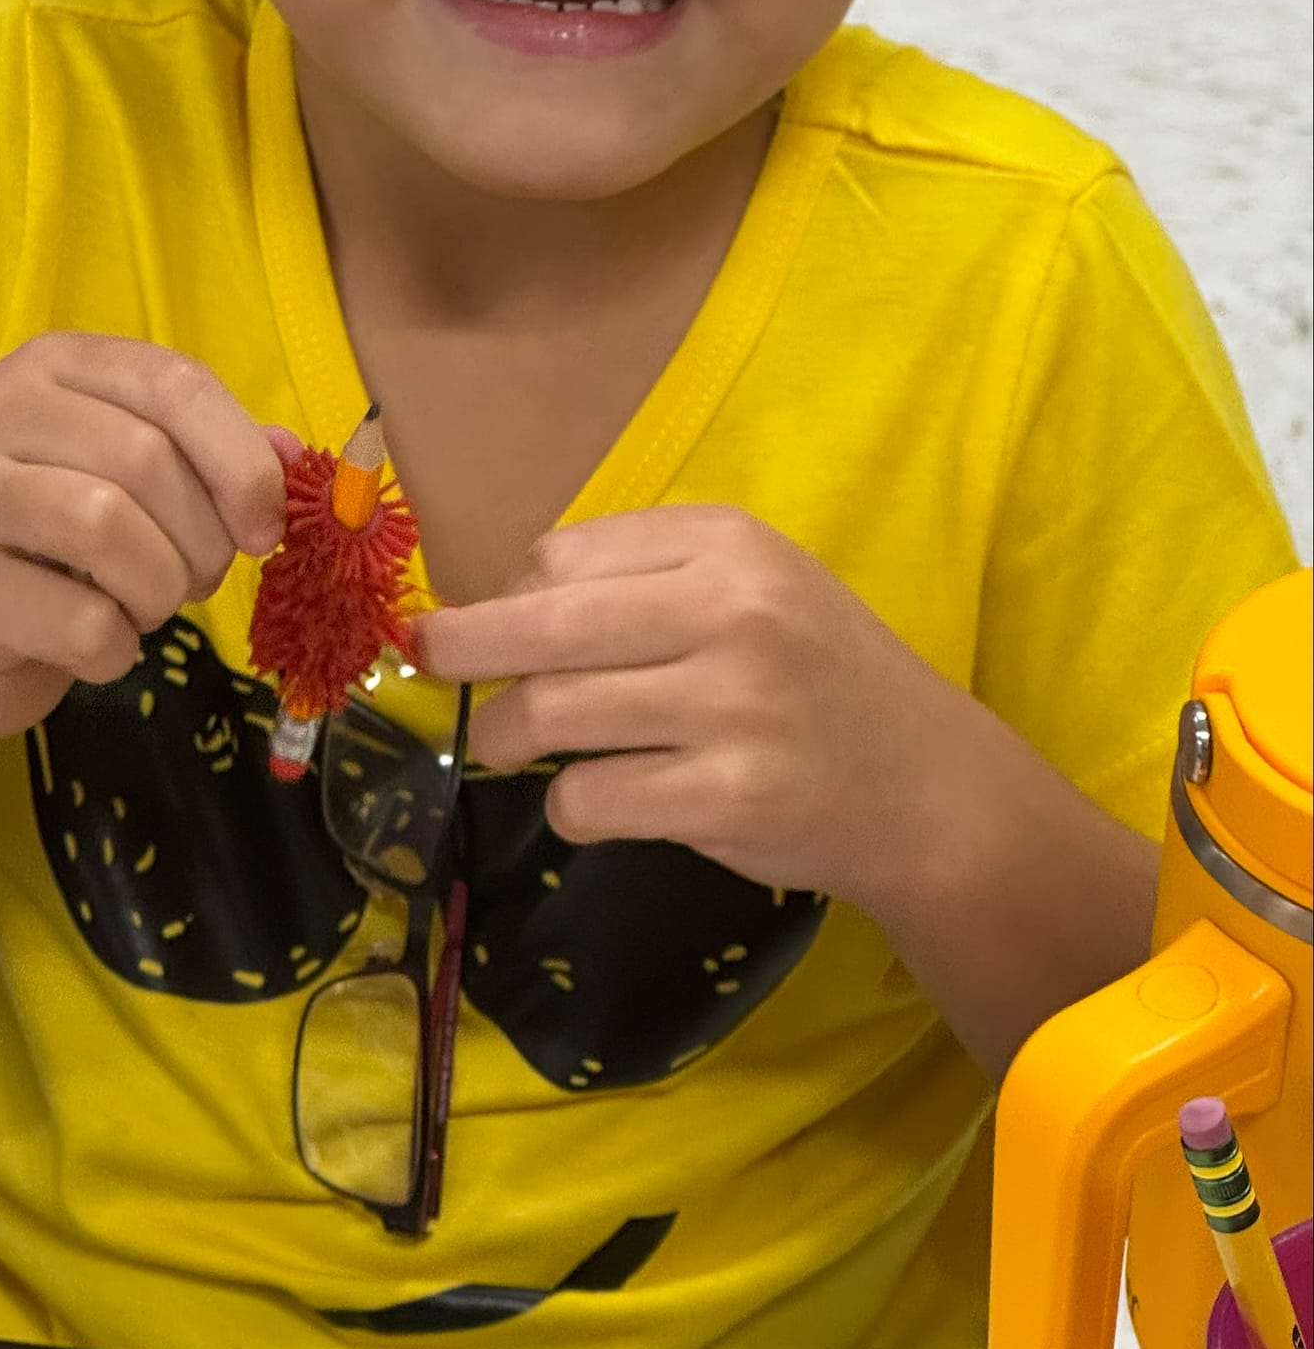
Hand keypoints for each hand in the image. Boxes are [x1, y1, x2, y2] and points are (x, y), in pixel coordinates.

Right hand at [0, 334, 292, 746]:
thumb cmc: (56, 545)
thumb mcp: (134, 480)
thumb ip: (212, 455)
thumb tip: (294, 456)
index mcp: (52, 365)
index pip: (173, 382)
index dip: (241, 459)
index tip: (265, 527)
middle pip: (145, 458)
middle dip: (201, 539)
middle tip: (194, 581)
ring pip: (107, 528)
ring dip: (158, 590)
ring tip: (144, 607)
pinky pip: (79, 620)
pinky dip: (116, 649)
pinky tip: (95, 646)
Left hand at [410, 504, 969, 912]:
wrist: (926, 785)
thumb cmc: (818, 673)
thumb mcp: (753, 585)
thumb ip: (644, 576)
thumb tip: (500, 600)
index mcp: (727, 544)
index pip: (567, 555)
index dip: (515, 591)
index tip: (501, 619)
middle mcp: (730, 612)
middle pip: (544, 623)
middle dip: (463, 646)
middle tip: (423, 660)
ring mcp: (731, 707)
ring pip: (553, 713)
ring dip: (504, 734)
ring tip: (504, 743)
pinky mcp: (726, 797)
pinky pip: (591, 797)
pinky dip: (567, 804)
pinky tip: (591, 800)